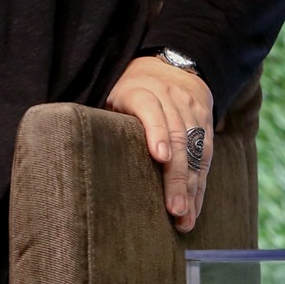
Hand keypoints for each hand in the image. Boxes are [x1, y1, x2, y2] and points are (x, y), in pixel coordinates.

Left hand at [104, 56, 213, 232]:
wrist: (172, 66)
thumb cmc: (131, 91)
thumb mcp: (114, 97)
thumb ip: (106, 121)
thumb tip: (78, 156)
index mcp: (141, 91)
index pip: (150, 109)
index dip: (155, 132)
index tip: (159, 157)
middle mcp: (170, 99)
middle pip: (178, 137)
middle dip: (176, 176)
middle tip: (174, 208)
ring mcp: (191, 110)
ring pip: (196, 150)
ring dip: (192, 187)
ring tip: (184, 217)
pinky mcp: (206, 121)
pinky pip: (207, 155)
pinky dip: (201, 184)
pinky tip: (194, 207)